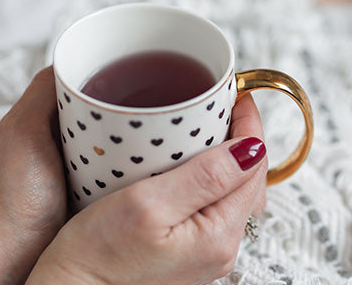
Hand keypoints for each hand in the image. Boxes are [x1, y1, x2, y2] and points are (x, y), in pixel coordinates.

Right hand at [25, 94, 267, 284]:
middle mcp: (220, 248)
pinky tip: (188, 166)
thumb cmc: (97, 257)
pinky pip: (211, 207)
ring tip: (206, 128)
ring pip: (231, 192)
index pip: (253, 166)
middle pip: (248, 179)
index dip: (249, 125)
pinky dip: (209, 179)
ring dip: (226, 158)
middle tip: (223, 105)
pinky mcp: (187, 253)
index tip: (239, 94)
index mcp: (219, 234)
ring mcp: (205, 252)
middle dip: (242, 138)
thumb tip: (252, 148)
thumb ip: (206, 177)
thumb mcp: (148, 206)